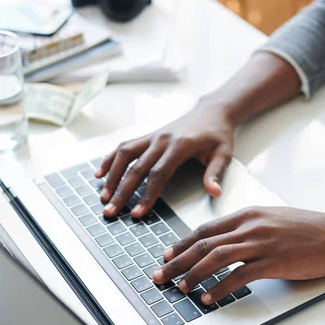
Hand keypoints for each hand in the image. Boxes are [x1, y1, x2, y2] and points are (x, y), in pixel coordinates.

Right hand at [96, 101, 234, 217]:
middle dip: (121, 192)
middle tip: (110, 211)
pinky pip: (125, 146)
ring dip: (112, 176)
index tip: (136, 213)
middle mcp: (162, 139)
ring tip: (103, 196)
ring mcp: (153, 136)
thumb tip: (214, 192)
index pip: (158, 174)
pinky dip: (111, 159)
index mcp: (180, 146)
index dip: (146, 195)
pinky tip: (100, 173)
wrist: (213, 111)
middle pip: (137, 168)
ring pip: (125, 154)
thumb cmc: (218, 134)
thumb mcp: (224, 153)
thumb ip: (215, 173)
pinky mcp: (149, 135)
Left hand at [153, 207, 324, 304]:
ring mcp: (262, 243)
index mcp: (248, 214)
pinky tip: (209, 297)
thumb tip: (226, 242)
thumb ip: (248, 228)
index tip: (166, 253)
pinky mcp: (274, 262)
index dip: (182, 242)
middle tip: (161, 274)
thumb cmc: (309, 227)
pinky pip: (239, 276)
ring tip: (180, 287)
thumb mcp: (272, 218)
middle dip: (178, 259)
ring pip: (216, 258)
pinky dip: (220, 288)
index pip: (206, 229)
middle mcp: (251, 226)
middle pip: (204, 243)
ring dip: (194, 274)